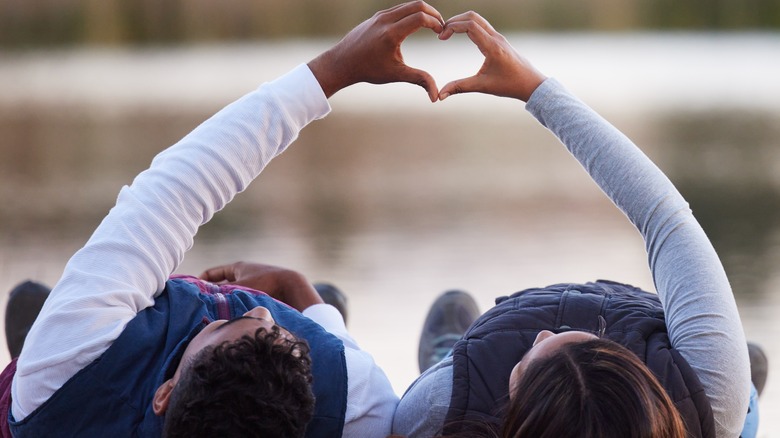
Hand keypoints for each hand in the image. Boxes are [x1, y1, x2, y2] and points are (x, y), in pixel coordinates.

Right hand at [199, 262, 323, 311]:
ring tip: (214, 314)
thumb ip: (221, 292)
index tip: (191, 292)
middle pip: (220, 284)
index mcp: (237, 267)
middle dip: (211, 293)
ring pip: (231, 293)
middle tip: (200, 306)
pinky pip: (242, 299)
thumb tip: (203, 298)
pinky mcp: (260, 293)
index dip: (200, 281)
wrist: (292, 287)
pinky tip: (231, 317)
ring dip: (224, 301)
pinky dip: (236, 306)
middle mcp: (244, 273)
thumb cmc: (266, 283)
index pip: (211, 273)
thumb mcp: (240, 287)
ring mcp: (252, 283)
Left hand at [307, 1, 443, 101]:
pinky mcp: (377, 16)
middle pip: (418, 5)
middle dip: (433, 14)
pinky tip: (416, 25)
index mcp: (391, 33)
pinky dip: (411, 13)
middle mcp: (385, 20)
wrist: (342, 62)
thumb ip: (418, 80)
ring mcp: (380, 15)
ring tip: (431, 25)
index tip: (442, 34)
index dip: (436, 23)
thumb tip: (435, 97)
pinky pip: (399, 8)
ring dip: (423, 12)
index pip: (421, 17)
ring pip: (408, 5)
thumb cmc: (368, 70)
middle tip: (441, 26)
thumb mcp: (395, 74)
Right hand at [438, 11, 546, 101]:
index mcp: (492, 46)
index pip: (470, 25)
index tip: (441, 37)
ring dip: (462, 21)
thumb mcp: (483, 86)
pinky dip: (469, 25)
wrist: (531, 84)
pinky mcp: (499, 40)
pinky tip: (462, 35)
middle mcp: (496, 38)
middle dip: (455, 21)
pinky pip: (482, 26)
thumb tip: (440, 95)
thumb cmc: (510, 85)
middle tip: (442, 32)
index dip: (452, 27)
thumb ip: (460, 87)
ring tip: (449, 32)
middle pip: (472, 16)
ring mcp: (499, 37)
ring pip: (478, 19)